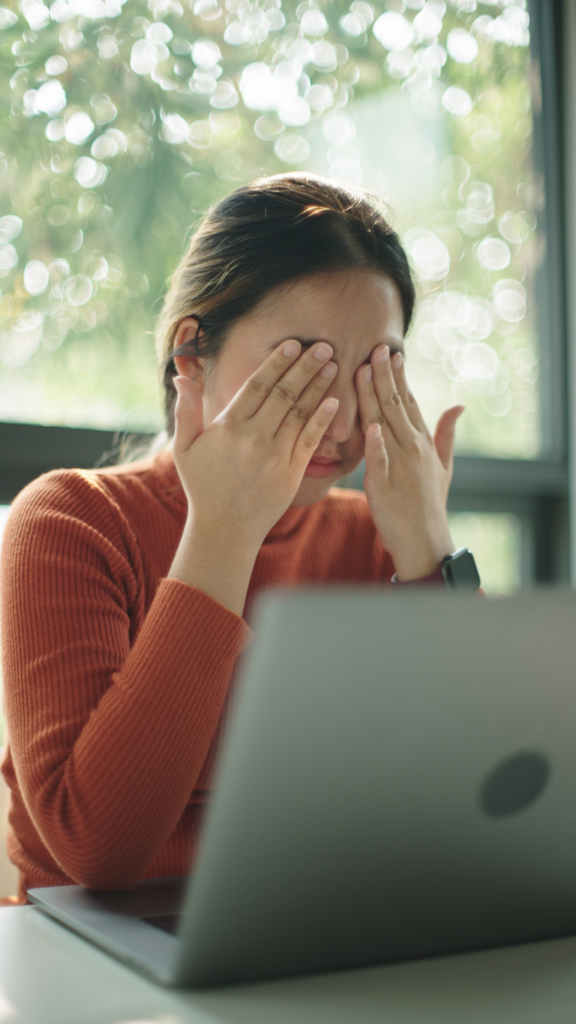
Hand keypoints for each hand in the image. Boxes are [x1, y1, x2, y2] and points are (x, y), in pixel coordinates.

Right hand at [172, 339, 338, 552]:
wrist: (224, 529)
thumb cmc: (203, 486)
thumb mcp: (185, 448)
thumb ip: (185, 411)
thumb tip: (179, 375)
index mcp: (228, 427)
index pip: (256, 386)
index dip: (275, 363)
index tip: (292, 343)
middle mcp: (254, 437)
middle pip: (284, 394)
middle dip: (305, 367)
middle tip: (323, 345)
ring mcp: (275, 455)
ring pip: (300, 413)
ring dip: (318, 387)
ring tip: (333, 366)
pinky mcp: (291, 473)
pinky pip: (309, 441)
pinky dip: (322, 421)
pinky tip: (334, 403)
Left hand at [356, 345, 463, 580]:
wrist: (425, 539)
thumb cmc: (430, 504)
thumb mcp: (444, 466)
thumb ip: (446, 433)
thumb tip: (458, 405)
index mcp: (422, 441)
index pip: (410, 401)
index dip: (399, 376)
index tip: (391, 352)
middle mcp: (412, 447)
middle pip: (395, 404)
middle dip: (384, 375)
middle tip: (375, 348)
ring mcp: (398, 464)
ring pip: (383, 423)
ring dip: (374, 396)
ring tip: (364, 370)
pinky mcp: (383, 484)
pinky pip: (378, 460)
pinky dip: (375, 444)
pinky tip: (370, 426)